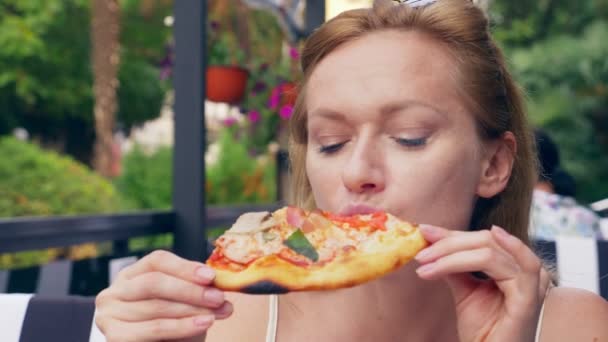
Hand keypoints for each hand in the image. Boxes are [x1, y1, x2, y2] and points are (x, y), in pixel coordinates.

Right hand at [95, 250, 232, 341]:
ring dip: (192, 309)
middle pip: (154, 282)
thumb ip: (195, 289)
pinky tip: (203, 324)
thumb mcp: (182, 302)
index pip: (157, 261)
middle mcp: (115, 291)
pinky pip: (154, 328)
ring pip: (157, 306)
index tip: (211, 277)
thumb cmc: (170, 325)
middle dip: (191, 290)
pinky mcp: (115, 337)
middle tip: (219, 298)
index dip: (185, 267)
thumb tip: (220, 283)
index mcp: (131, 275)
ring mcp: (110, 314)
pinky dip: (182, 326)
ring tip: (217, 313)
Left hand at [415, 225, 550, 341]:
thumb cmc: (483, 331)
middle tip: (420, 252)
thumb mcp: (465, 290)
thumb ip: (455, 266)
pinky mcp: (529, 299)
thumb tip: (432, 239)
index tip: (423, 231)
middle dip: (447, 243)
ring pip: (489, 252)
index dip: (451, 234)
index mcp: (515, 268)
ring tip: (425, 261)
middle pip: (485, 241)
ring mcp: (532, 284)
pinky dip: (475, 257)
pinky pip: (511, 266)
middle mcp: (528, 272)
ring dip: (452, 253)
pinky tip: (456, 255)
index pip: (482, 240)